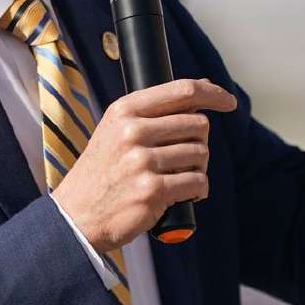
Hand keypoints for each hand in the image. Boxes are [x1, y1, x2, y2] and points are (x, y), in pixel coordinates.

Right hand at [51, 79, 237, 252]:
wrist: (77, 216)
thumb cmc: (104, 172)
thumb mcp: (117, 130)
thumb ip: (154, 111)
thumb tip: (203, 88)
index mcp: (124, 111)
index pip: (182, 91)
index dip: (212, 93)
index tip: (228, 101)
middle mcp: (132, 131)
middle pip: (198, 124)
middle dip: (198, 143)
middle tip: (183, 161)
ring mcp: (141, 161)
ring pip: (200, 154)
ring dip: (197, 169)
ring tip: (176, 180)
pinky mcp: (152, 190)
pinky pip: (198, 182)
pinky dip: (197, 191)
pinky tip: (181, 197)